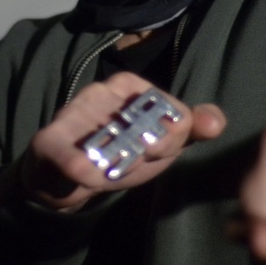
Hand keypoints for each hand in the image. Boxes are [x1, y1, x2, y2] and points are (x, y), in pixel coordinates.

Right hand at [21, 72, 225, 210]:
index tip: (158, 151)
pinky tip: (91, 178)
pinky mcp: (49, 141)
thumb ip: (191, 129)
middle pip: (145, 126)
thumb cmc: (120, 151)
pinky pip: (72, 160)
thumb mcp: (161, 142)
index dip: (172, 140)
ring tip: (111, 171)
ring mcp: (74, 113)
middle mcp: (102, 92)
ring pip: (112, 146)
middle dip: (150, 152)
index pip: (172, 112)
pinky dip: (84, 172)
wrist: (63, 175)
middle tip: (140, 160)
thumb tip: (216, 122)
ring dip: (120, 167)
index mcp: (132, 86)